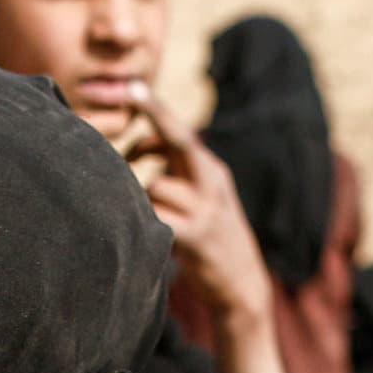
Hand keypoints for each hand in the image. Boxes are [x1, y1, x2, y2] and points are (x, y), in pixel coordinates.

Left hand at [124, 92, 272, 323]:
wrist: (241, 285)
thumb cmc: (209, 237)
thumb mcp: (203, 198)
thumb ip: (176, 171)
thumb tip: (134, 146)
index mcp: (211, 171)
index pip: (182, 132)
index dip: (156, 109)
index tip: (133, 87)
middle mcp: (212, 183)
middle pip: (179, 139)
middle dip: (155, 114)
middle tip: (131, 90)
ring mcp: (206, 209)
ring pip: (154, 186)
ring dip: (140, 199)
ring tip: (146, 220)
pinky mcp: (196, 236)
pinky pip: (155, 217)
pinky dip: (143, 221)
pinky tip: (144, 232)